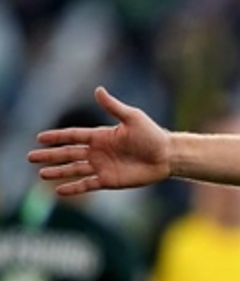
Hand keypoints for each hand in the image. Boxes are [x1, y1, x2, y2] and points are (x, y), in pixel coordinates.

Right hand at [27, 87, 170, 194]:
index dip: (57, 137)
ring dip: (58, 172)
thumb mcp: (132, 118)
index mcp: (101, 135)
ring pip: (74, 169)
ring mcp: (103, 166)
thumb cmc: (152, 135)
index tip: (40, 137)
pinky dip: (74, 187)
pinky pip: (87, 184)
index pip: (73, 135)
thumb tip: (98, 90)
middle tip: (30, 157)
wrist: (167, 156)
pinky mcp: (110, 180)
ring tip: (41, 174)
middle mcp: (99, 151)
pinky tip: (60, 190)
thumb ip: (113, 107)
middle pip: (68, 153)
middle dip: (50, 155)